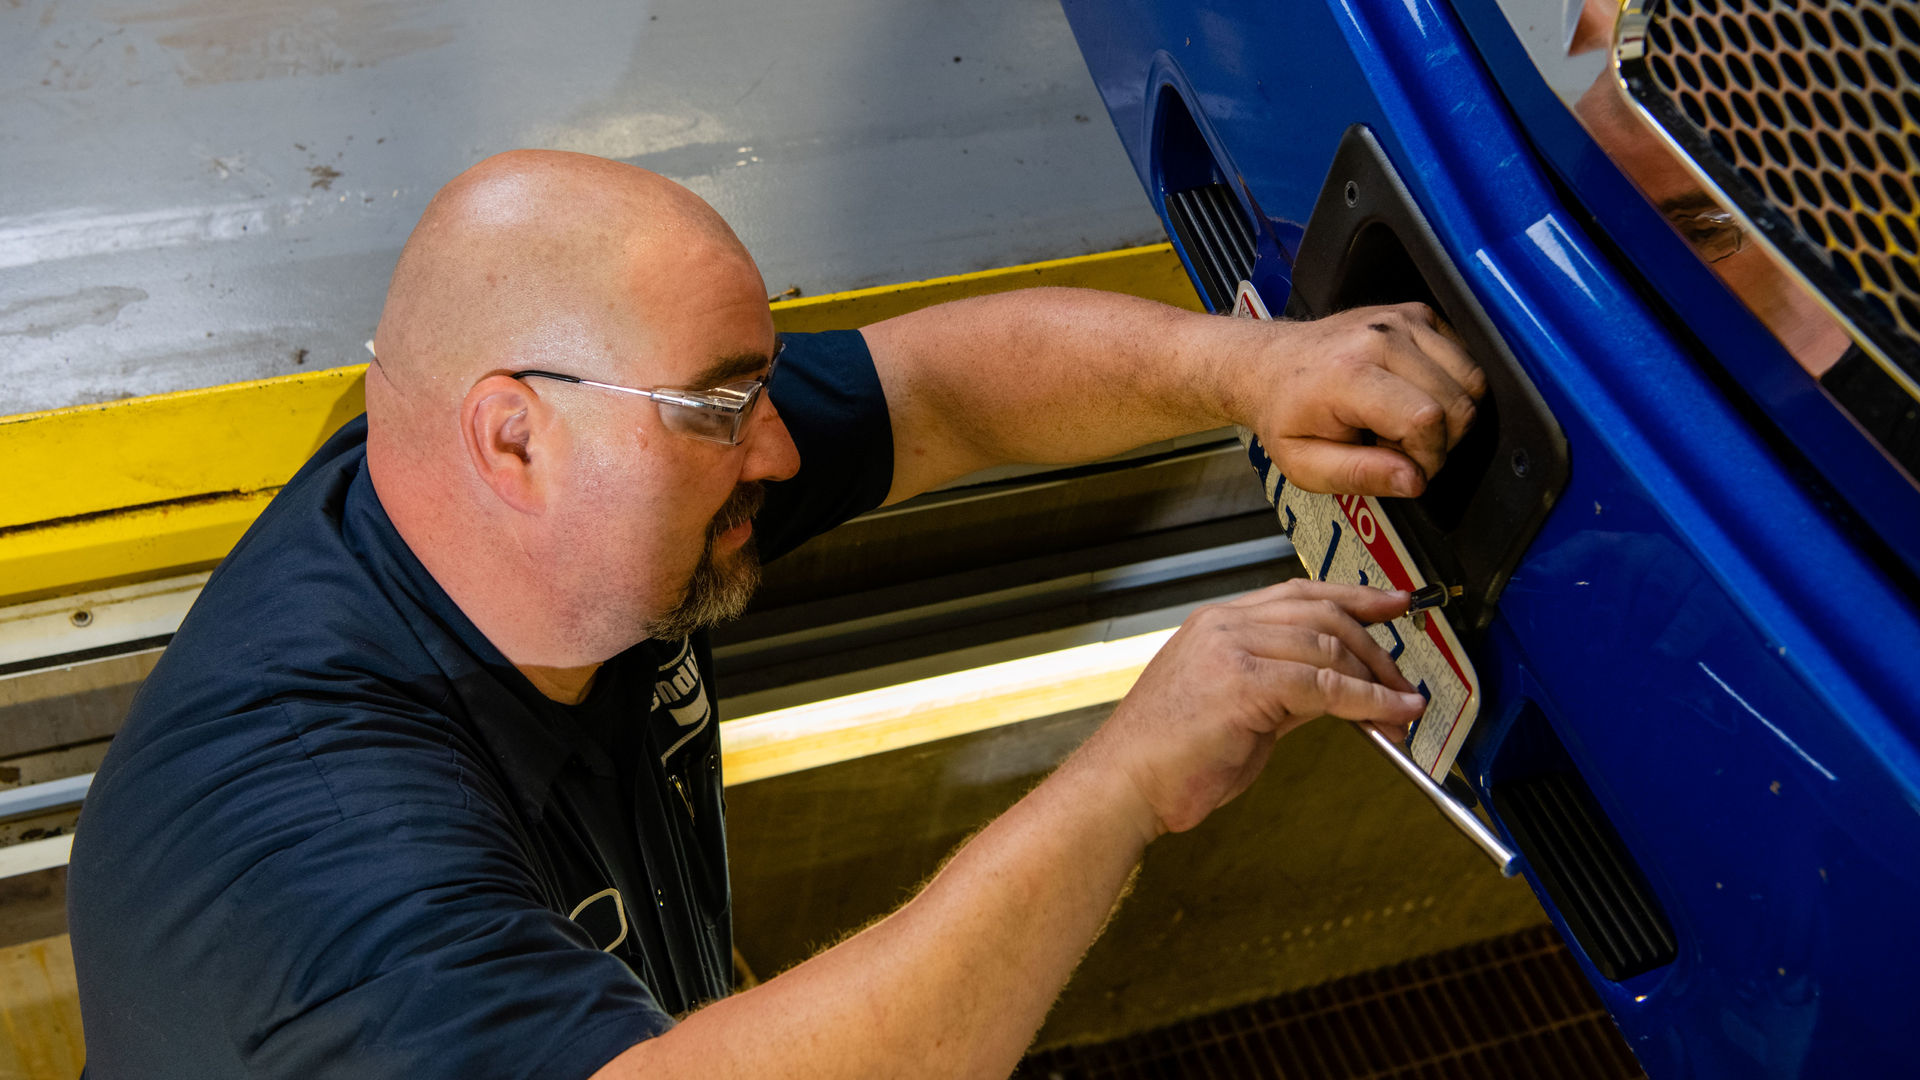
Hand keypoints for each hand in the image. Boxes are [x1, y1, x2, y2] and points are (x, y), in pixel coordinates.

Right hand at [1085, 580, 1426, 838]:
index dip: (1355, 596)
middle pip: (1322, 612)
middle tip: (1404, 679)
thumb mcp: (1233, 710)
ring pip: (1328, 645)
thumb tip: (1333, 690)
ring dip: (1377, 679)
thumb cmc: (1167, 759)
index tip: (1394, 603)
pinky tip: (1385, 715)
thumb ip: (1281, 690)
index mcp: (1216, 623)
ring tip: (1401, 707)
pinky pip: (1324, 685)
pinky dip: (1365, 701)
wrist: (1123, 786)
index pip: (1299, 593)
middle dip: (1376, 645)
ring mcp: (1230, 648)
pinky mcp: (1242, 683)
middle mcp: (1223, 624)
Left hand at [1245, 303, 1485, 496]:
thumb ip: (1360, 476)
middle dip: (1439, 440)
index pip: (1425, 419)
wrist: (1269, 364)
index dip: (1426, 457)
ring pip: (1472, 379)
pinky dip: (1450, 385)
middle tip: (1398, 446)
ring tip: (1404, 420)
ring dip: (1449, 413)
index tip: (1402, 466)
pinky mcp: (1417, 314)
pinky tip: (1413, 395)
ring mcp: (1402, 320)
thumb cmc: (1285, 412)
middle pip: (1458, 402)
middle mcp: (1380, 338)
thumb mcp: (1305, 463)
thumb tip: (1414, 480)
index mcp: (1349, 374)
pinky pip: (1466, 358)